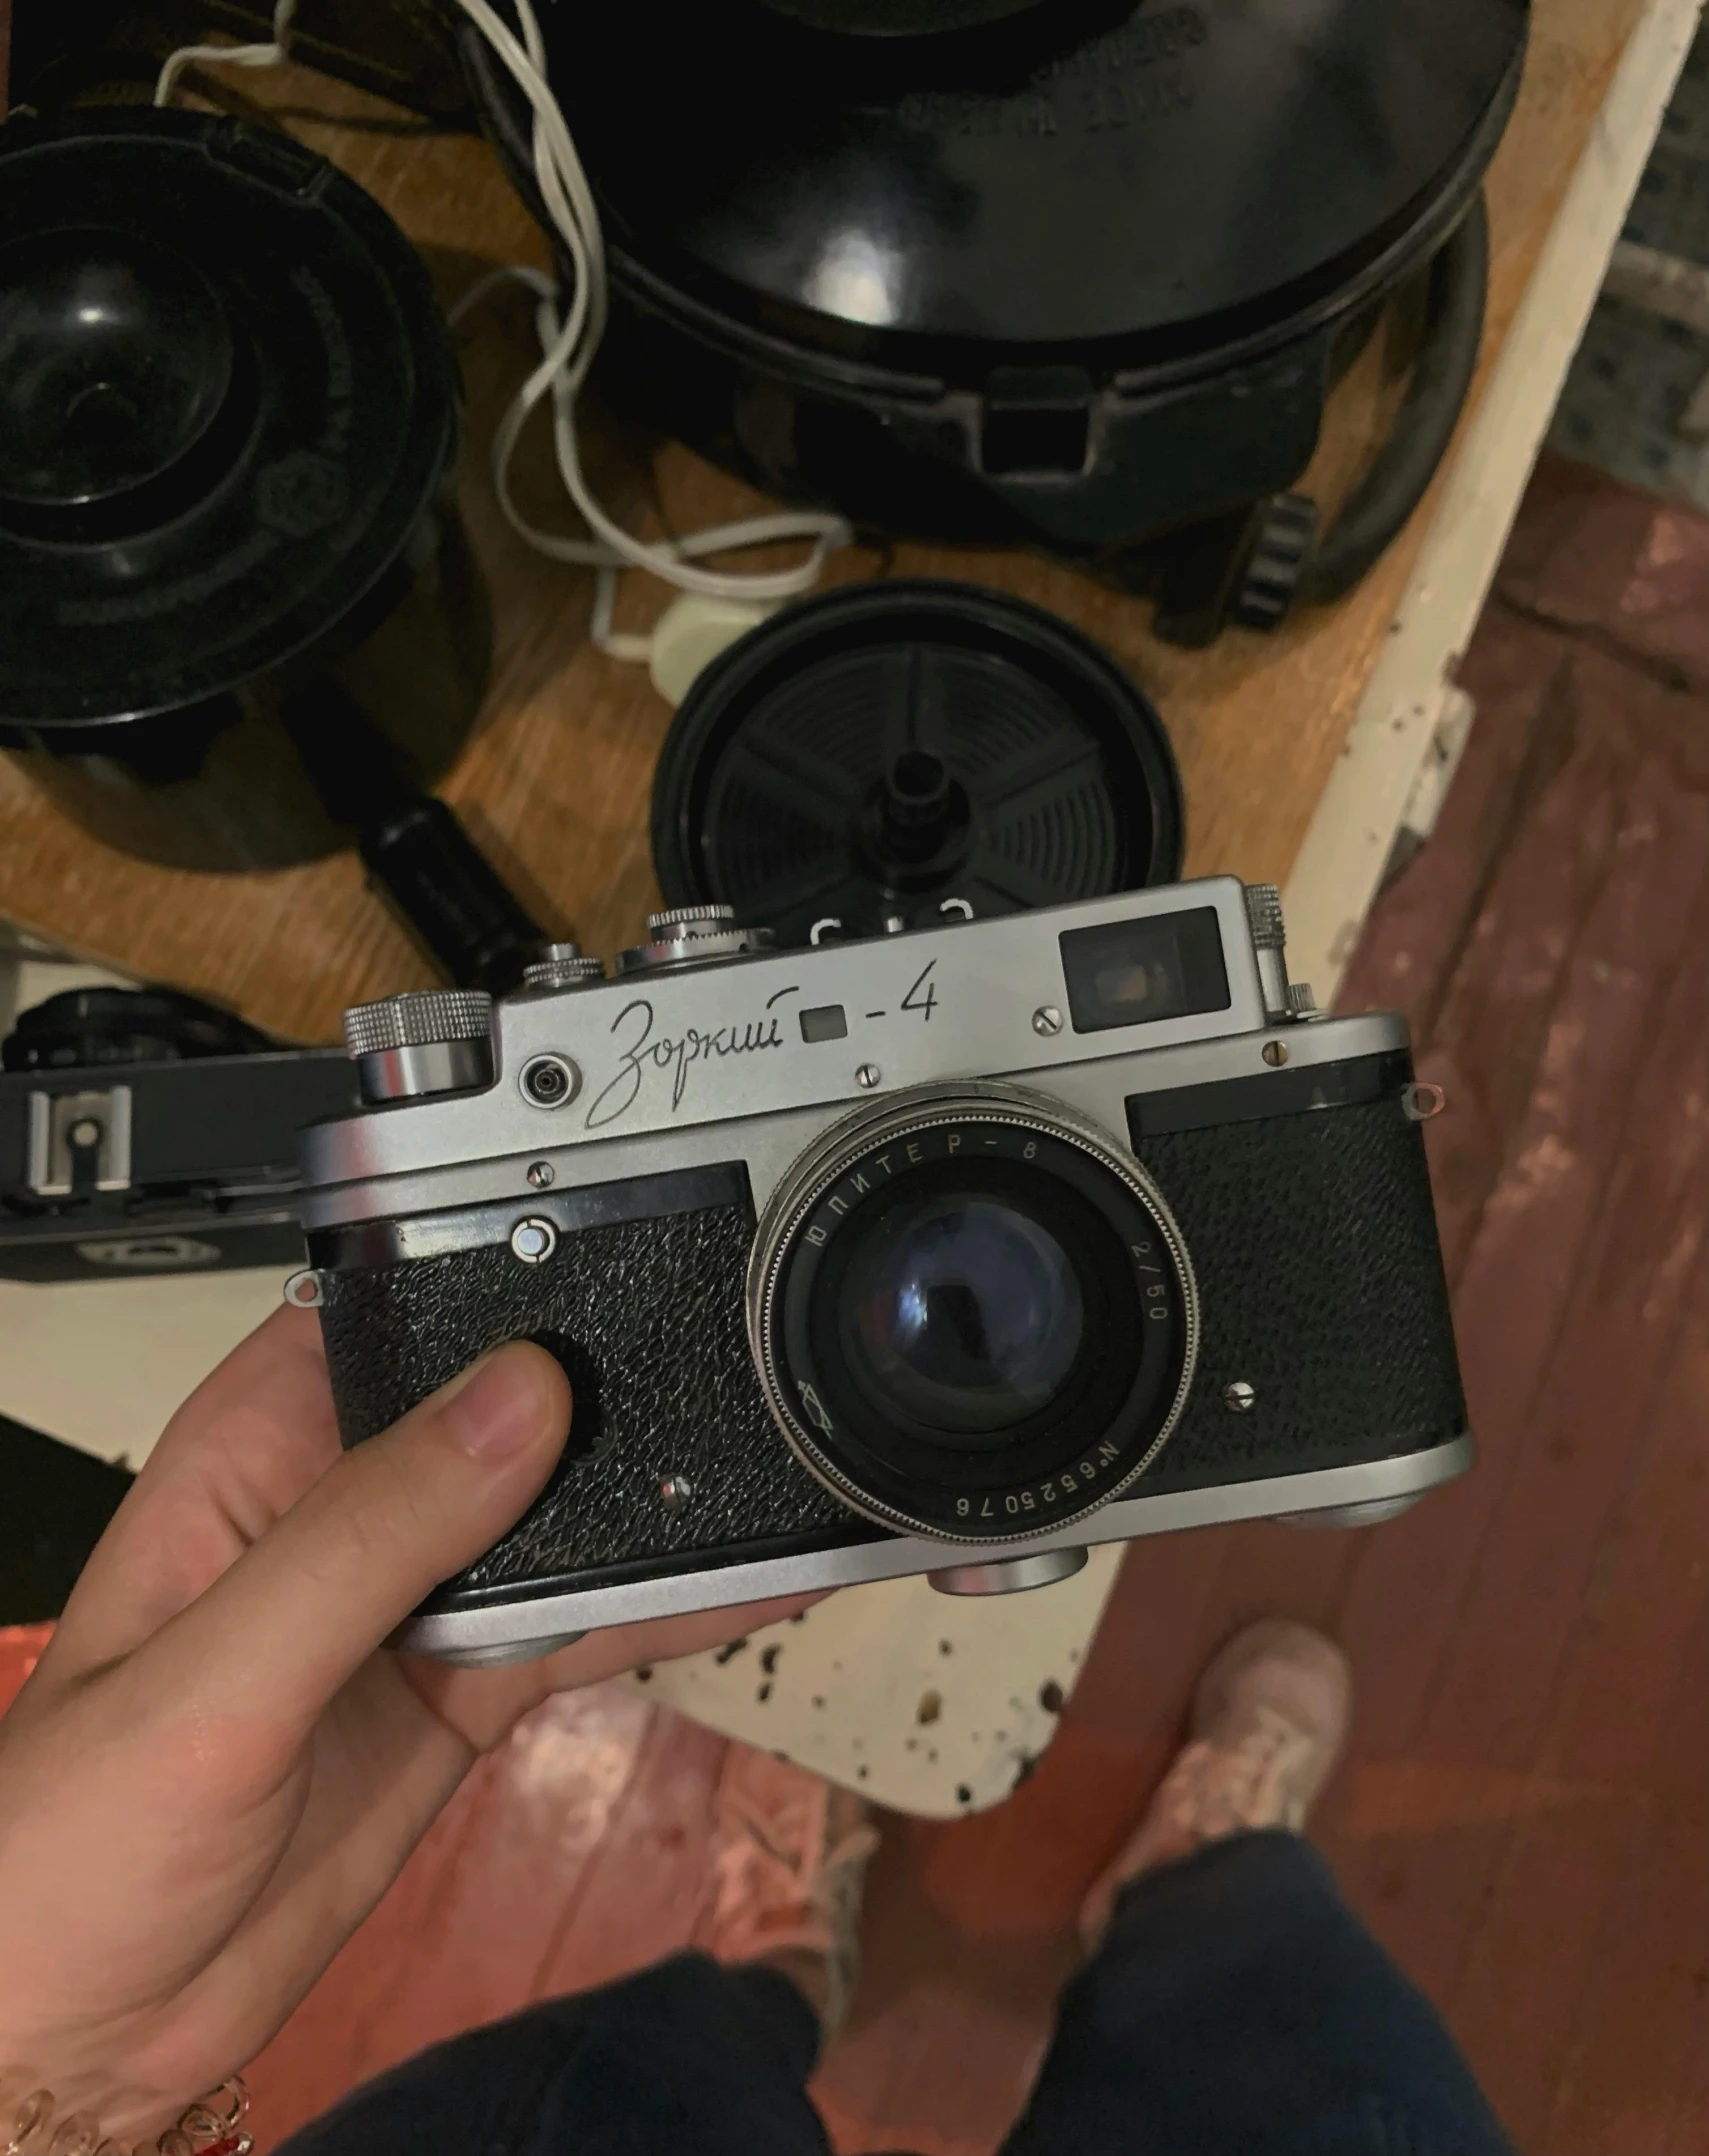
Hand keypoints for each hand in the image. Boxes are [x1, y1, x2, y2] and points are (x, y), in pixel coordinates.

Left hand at [0, 1307, 815, 2139]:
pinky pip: (584, 1626)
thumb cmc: (62, 1850)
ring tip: (772, 1469)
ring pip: (562, 1518)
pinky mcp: (462, 1688)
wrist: (86, 2037)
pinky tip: (750, 1582)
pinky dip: (666, 1609)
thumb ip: (369, 1535)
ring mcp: (411, 1602)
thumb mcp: (219, 1679)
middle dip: (611, 1393)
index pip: (396, 1323)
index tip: (621, 1266)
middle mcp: (344, 1509)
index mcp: (257, 1454)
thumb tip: (518, 1398)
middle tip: (742, 1370)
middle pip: (504, 1413)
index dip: (498, 1287)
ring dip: (656, 1502)